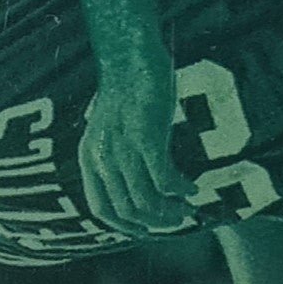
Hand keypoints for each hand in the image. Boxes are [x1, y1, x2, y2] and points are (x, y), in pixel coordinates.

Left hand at [79, 45, 193, 236]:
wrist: (130, 54)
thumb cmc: (126, 89)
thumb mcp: (110, 130)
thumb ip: (114, 156)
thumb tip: (135, 184)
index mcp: (89, 158)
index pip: (102, 209)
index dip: (126, 227)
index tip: (149, 229)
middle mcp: (101, 158)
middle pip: (127, 211)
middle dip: (156, 223)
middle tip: (177, 220)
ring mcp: (122, 149)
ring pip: (146, 202)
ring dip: (170, 212)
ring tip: (187, 208)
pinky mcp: (146, 138)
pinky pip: (164, 179)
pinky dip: (180, 190)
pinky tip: (192, 188)